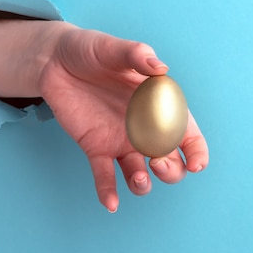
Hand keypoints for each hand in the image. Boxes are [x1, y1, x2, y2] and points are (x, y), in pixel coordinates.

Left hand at [38, 28, 208, 211]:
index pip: (188, 134)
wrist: (56, 60)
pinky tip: (110, 204)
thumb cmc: (92, 50)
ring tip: (138, 178)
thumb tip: (160, 68)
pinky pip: (105, 176)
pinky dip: (108, 192)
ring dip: (143, 184)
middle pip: (169, 162)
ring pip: (141, 176)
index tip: (195, 163)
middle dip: (171, 170)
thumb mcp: (114, 48)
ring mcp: (121, 142)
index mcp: (160, 106)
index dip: (197, 152)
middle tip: (157, 160)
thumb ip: (137, 56)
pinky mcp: (96, 148)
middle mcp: (145, 129)